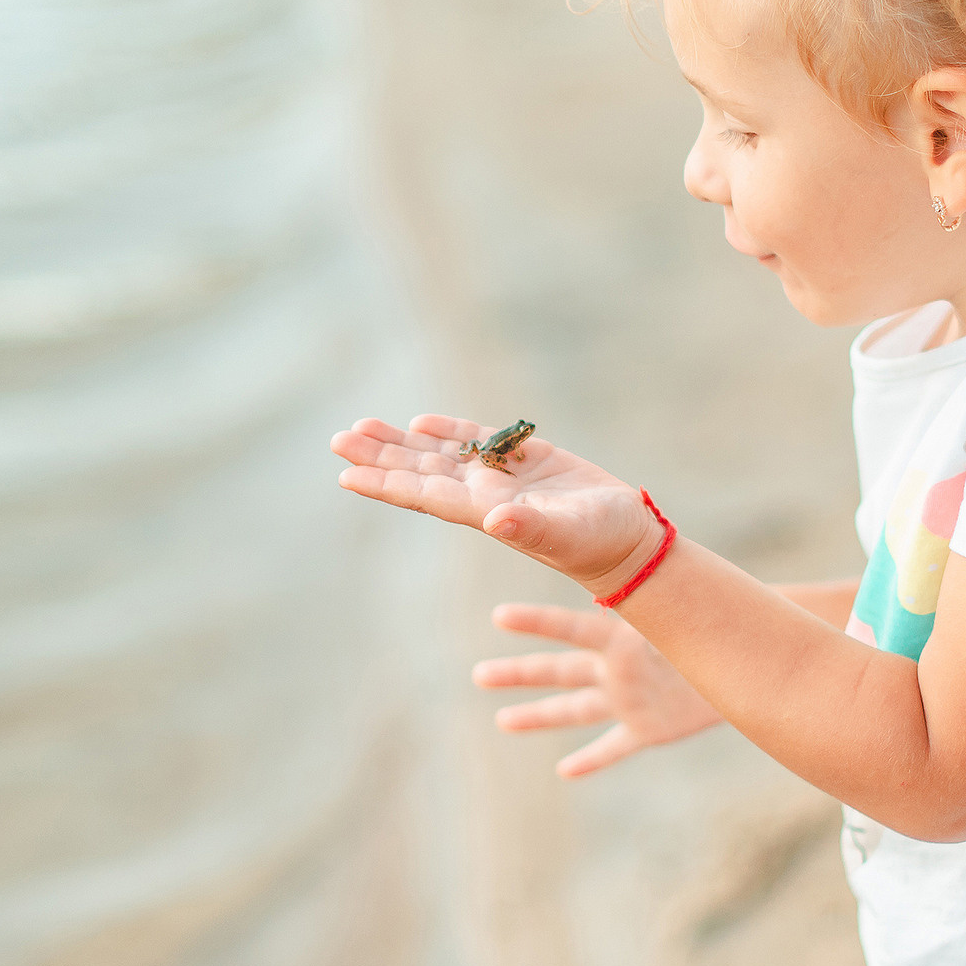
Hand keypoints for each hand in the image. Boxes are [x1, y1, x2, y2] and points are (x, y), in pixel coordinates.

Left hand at [329, 414, 659, 593]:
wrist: (628, 541)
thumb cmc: (600, 541)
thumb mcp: (567, 533)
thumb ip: (531, 528)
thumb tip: (495, 521)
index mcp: (485, 511)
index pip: (424, 494)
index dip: (385, 484)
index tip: (345, 475)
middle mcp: (484, 495)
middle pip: (420, 471)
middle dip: (378, 456)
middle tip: (337, 439)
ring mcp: (503, 478)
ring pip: (440, 455)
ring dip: (401, 442)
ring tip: (361, 427)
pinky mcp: (527, 461)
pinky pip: (479, 441)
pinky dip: (449, 431)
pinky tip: (421, 424)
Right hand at [474, 601, 723, 777]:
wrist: (754, 661)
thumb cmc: (720, 630)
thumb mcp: (685, 621)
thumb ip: (660, 618)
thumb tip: (628, 625)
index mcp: (622, 638)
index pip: (570, 628)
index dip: (536, 623)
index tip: (499, 617)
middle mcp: (617, 669)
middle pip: (560, 671)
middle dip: (520, 674)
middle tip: (479, 674)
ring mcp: (628, 700)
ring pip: (575, 710)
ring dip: (539, 716)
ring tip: (503, 721)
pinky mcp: (648, 728)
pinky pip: (613, 747)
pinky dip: (592, 759)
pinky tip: (566, 769)